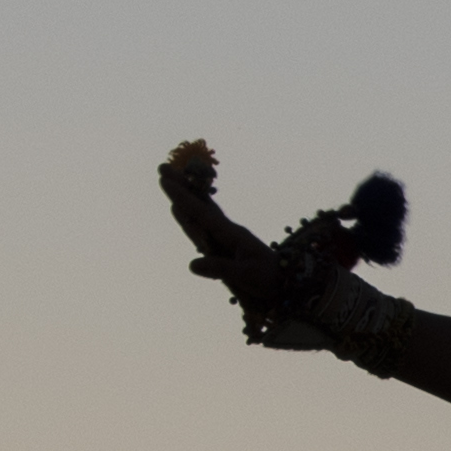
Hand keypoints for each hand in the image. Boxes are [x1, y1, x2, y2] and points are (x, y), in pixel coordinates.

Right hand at [157, 140, 307, 315]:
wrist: (288, 283)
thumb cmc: (270, 279)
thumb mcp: (246, 275)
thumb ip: (220, 268)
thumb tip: (192, 264)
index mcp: (231, 234)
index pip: (201, 213)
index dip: (182, 197)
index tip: (166, 182)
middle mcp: (227, 230)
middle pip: (199, 204)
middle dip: (181, 186)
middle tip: (162, 167)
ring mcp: (227, 235)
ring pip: (201, 211)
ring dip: (185, 196)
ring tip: (170, 180)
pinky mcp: (227, 243)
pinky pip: (206, 225)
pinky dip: (194, 213)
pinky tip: (186, 208)